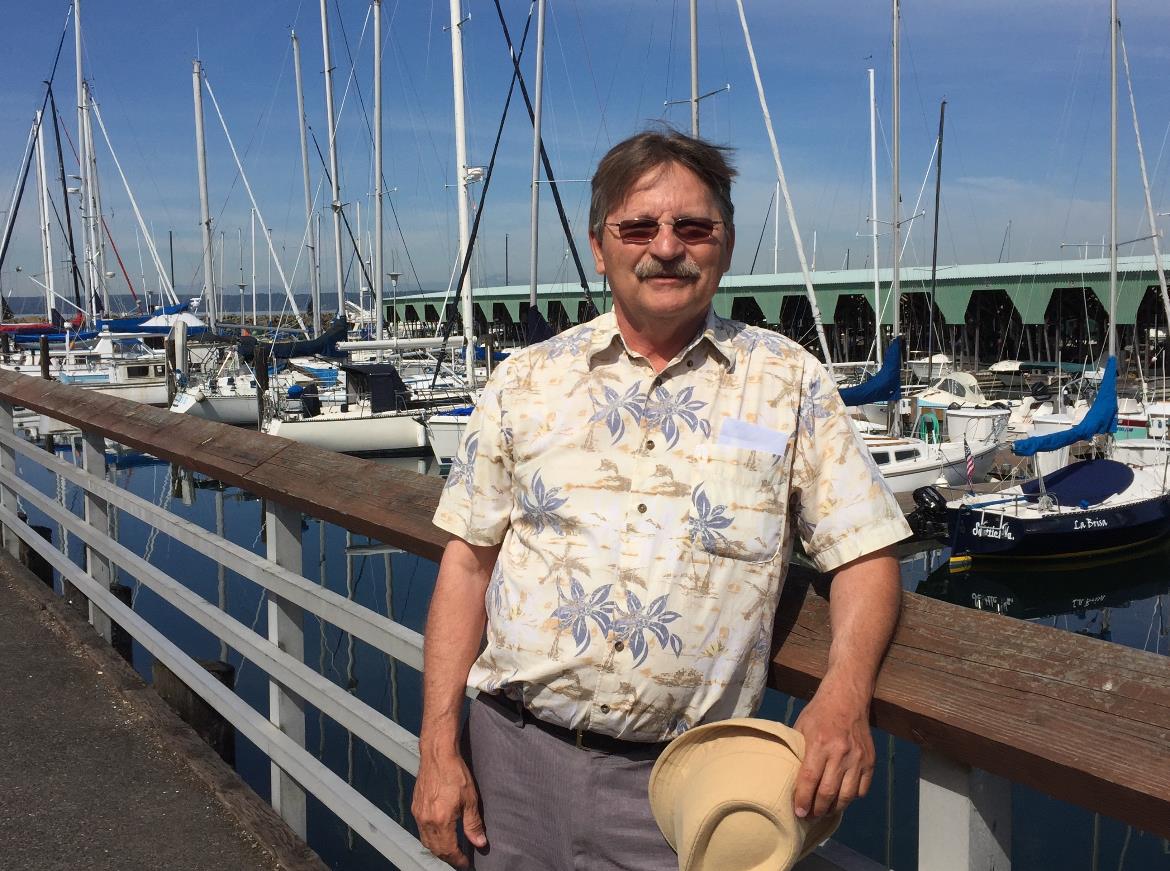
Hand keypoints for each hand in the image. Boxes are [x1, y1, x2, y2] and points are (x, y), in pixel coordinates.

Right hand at [412, 749, 486, 867]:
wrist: (438, 754)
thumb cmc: (455, 773)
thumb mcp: (470, 799)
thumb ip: (473, 824)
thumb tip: (480, 843)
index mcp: (440, 821)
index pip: (449, 850)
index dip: (458, 860)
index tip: (466, 864)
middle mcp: (426, 820)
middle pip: (435, 849)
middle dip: (448, 857)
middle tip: (459, 860)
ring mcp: (418, 814)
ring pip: (426, 841)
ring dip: (438, 849)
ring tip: (450, 851)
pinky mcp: (416, 806)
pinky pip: (421, 830)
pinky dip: (430, 838)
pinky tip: (439, 835)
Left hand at [791, 685, 874, 820]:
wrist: (847, 697)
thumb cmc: (819, 712)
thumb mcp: (801, 727)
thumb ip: (798, 751)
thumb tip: (788, 777)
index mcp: (820, 743)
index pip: (810, 779)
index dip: (803, 799)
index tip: (798, 812)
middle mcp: (841, 753)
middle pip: (828, 792)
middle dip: (817, 809)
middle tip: (810, 816)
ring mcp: (858, 758)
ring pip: (847, 795)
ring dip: (834, 808)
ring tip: (824, 811)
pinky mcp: (870, 760)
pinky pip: (862, 789)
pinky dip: (851, 798)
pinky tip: (841, 797)